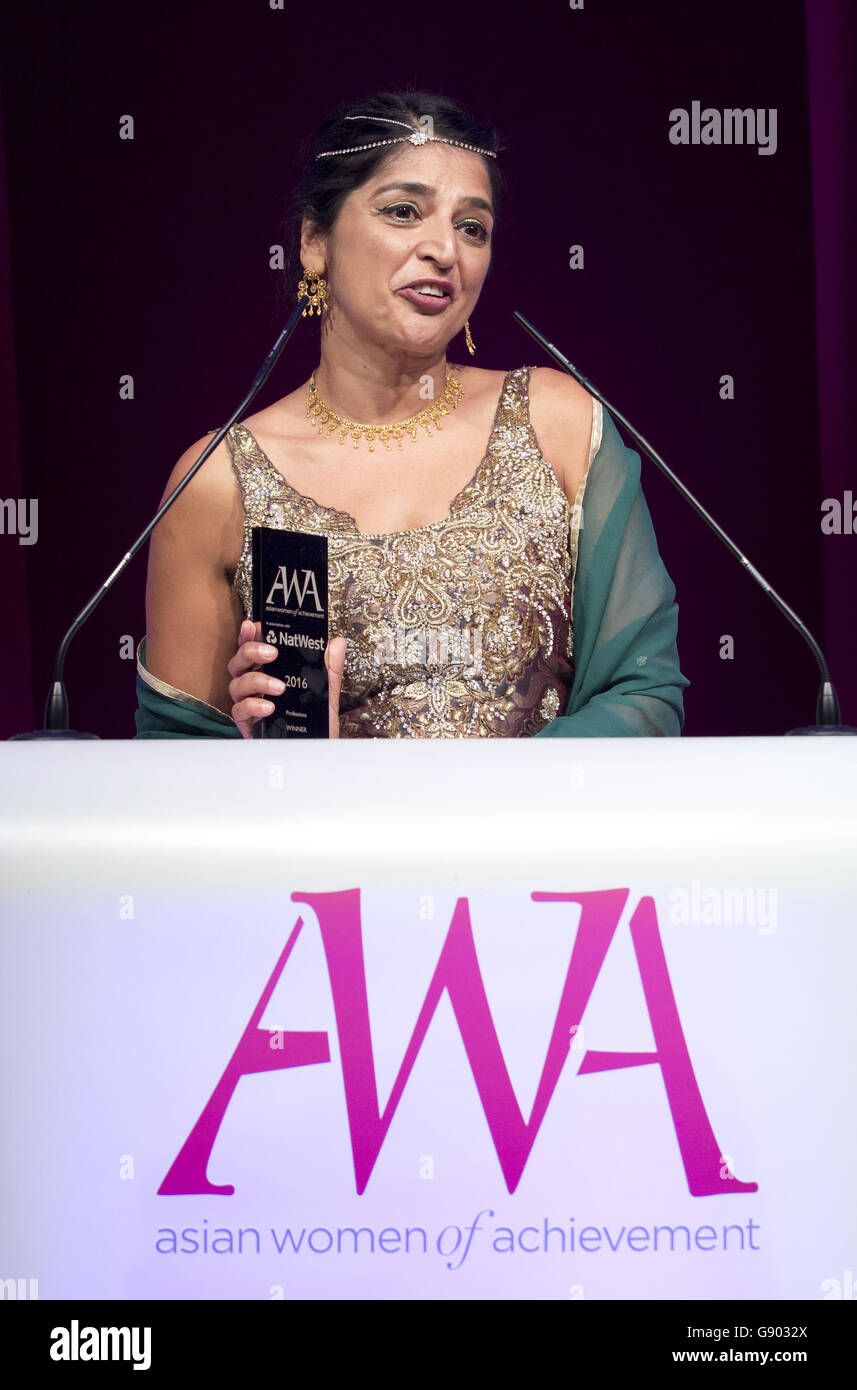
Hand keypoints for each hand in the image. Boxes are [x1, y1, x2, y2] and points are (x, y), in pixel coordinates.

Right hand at [227, 619, 345, 739]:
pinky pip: (239, 712)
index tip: (252, 625)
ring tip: (280, 687)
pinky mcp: (248, 725)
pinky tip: (269, 707)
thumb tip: (337, 642)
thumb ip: (330, 667)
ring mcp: (249, 706)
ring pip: (236, 685)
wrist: (316, 754)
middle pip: (238, 663)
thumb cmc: (316, 723)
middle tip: (272, 653)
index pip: (252, 651)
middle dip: (250, 652)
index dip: (248, 636)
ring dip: (257, 681)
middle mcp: (255, 688)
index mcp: (269, 674)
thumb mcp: (326, 692)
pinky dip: (253, 706)